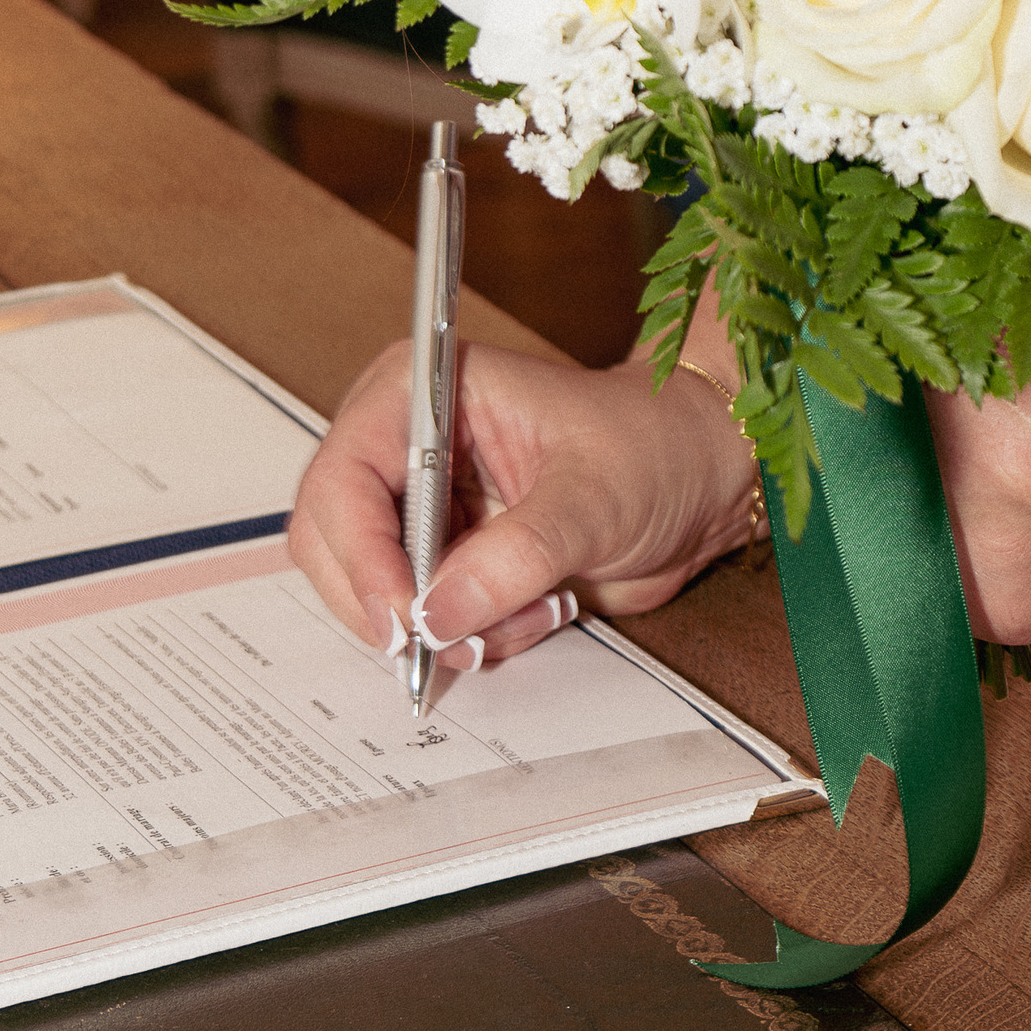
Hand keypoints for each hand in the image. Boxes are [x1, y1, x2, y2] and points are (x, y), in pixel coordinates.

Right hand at [287, 337, 763, 674]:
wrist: (697, 480)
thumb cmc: (652, 448)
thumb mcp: (591, 499)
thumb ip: (514, 556)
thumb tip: (436, 614)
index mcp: (424, 391)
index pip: (344, 474)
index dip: (358, 551)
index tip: (403, 615)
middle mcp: (407, 444)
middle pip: (332, 539)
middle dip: (395, 600)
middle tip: (456, 640)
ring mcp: (423, 505)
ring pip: (374, 592)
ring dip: (446, 625)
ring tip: (532, 607)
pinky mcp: (446, 556)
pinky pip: (422, 619)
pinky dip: (472, 635)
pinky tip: (538, 607)